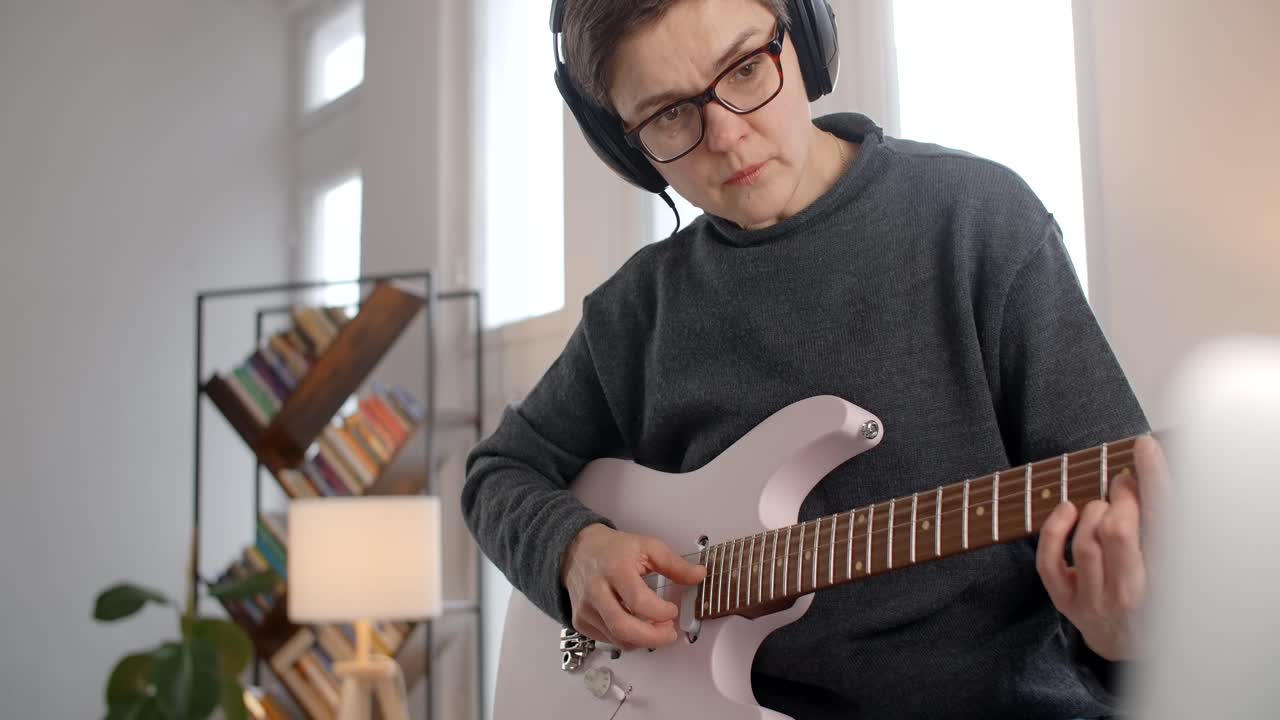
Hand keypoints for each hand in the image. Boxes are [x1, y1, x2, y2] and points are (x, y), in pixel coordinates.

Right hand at [560, 523, 705, 649]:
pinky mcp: (581, 622)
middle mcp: (596, 590)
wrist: (578, 551)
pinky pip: (609, 641)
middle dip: (654, 637)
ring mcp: (586, 609)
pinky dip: (628, 639)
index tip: (672, 609)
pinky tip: (637, 627)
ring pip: (618, 639)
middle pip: (624, 628)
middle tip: (670, 633)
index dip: (661, 612)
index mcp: (615, 568)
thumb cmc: (613, 549)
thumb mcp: (648, 547)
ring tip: (656, 628)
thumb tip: (699, 575)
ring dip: (643, 641)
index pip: (639, 600)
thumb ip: (675, 564)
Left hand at [1036, 435, 1169, 659]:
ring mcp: (1096, 600)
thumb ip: (1161, 521)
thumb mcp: (1169, 560)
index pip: (1164, 522)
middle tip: (1122, 484)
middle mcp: (1133, 594)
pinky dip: (1054, 528)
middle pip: (1120, 532)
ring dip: (1091, 511)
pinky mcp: (1066, 602)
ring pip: (1086, 544)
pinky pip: (1049, 561)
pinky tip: (1067, 510)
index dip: (1154, 480)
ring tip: (1100, 506)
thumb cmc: (1152, 588)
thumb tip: (1144, 472)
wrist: (1128, 641)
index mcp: (1169, 580)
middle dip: (1119, 497)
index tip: (1145, 446)